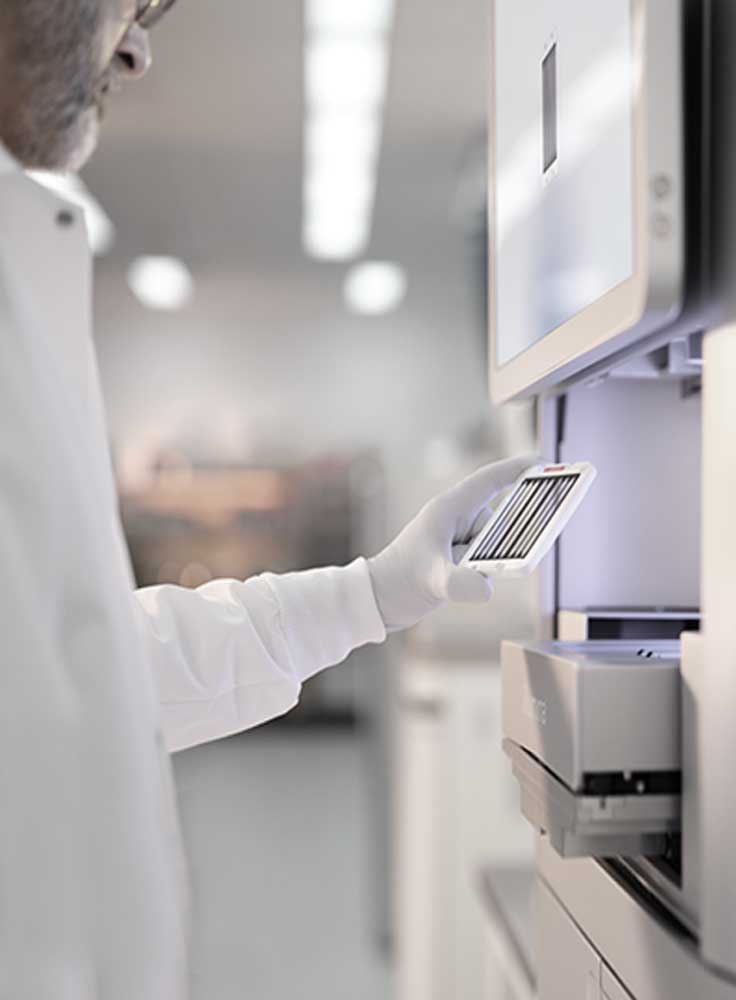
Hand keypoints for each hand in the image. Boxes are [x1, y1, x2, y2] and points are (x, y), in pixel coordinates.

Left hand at [367, 456, 535, 631]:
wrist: (378, 600)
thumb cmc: (397, 580)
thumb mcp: (431, 580)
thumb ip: (459, 584)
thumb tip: (485, 588)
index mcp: (449, 509)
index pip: (491, 480)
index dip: (519, 469)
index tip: (546, 465)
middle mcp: (458, 520)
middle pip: (502, 517)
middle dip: (513, 533)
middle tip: (506, 551)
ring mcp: (460, 540)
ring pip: (498, 544)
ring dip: (494, 560)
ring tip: (467, 571)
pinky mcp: (461, 559)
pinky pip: (490, 559)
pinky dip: (489, 570)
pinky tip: (469, 581)